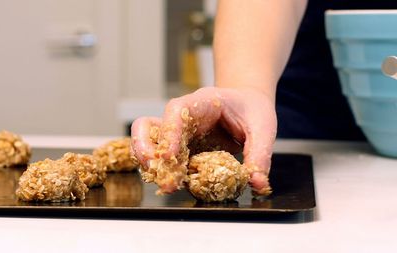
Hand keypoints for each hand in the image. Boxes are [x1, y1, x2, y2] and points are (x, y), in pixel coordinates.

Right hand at [131, 86, 276, 194]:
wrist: (247, 105)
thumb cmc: (251, 109)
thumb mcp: (263, 127)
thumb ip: (260, 154)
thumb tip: (257, 183)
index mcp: (201, 102)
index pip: (176, 111)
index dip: (169, 133)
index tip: (168, 156)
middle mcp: (182, 117)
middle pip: (148, 126)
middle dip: (145, 148)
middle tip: (155, 171)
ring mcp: (177, 133)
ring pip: (146, 141)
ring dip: (147, 162)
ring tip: (163, 183)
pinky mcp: (179, 149)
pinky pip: (160, 158)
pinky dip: (161, 171)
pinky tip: (172, 183)